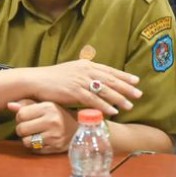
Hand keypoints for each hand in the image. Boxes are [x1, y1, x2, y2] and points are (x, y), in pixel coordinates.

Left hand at [8, 99, 78, 153]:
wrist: (80, 128)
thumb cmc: (58, 114)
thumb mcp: (45, 105)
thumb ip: (26, 104)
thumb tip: (9, 105)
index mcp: (49, 107)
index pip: (21, 114)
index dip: (20, 117)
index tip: (27, 117)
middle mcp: (52, 121)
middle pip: (21, 129)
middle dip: (22, 129)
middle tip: (30, 127)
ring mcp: (55, 136)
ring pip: (26, 142)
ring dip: (28, 139)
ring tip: (35, 134)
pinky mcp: (56, 148)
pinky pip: (36, 150)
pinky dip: (36, 146)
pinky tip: (43, 140)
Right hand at [26, 60, 141, 115]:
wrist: (36, 80)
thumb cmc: (52, 78)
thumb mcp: (71, 72)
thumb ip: (84, 74)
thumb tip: (95, 81)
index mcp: (85, 65)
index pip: (109, 70)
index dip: (123, 76)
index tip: (136, 80)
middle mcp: (85, 71)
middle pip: (111, 80)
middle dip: (126, 87)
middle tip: (139, 94)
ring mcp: (80, 81)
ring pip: (105, 90)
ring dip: (119, 98)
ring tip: (130, 105)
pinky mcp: (74, 92)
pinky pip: (94, 100)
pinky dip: (105, 106)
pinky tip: (113, 111)